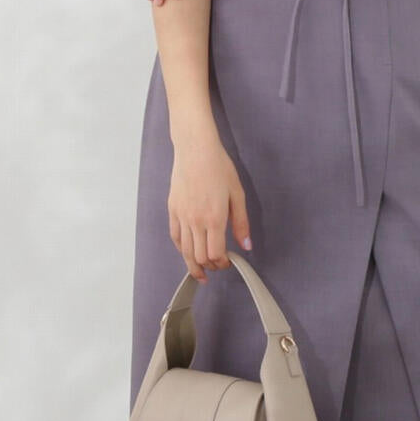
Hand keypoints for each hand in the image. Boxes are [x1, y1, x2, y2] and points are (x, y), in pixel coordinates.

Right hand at [169, 133, 252, 279]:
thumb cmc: (218, 167)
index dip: (222, 263)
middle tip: (217, 266)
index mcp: (214, 218)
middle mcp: (195, 221)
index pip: (215, 254)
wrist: (195, 149)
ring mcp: (182, 216)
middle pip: (199, 257)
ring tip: (200, 271)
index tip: (228, 262)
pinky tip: (188, 252)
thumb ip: (241, 222)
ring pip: (185, 251)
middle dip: (210, 266)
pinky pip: (175, 236)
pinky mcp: (173, 209)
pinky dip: (182, 248)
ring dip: (193, 264)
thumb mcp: (237, 194)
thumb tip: (246, 245)